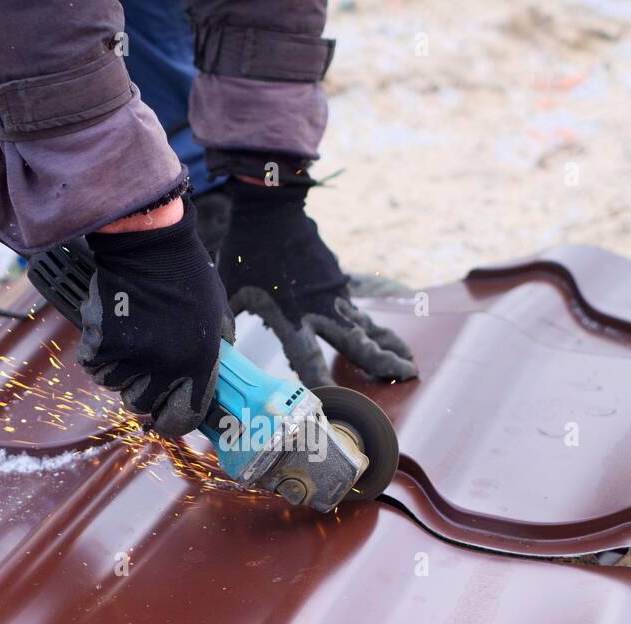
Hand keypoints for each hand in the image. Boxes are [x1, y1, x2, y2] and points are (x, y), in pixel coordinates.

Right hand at [79, 196, 229, 436]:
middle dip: (140, 388)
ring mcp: (132, 357)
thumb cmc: (186, 275)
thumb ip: (215, 351)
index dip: (171, 419)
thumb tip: (209, 380)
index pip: (184, 417)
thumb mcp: (217, 316)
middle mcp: (166, 367)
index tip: (164, 415)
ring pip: (114, 386)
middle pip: (142, 404)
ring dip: (117, 369)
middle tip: (141, 363)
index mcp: (199, 363)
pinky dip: (97, 354)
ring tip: (127, 339)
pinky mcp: (102, 343)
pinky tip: (110, 332)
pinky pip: (93, 366)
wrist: (150, 243)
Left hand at [217, 179, 417, 387]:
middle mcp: (320, 310)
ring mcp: (335, 295)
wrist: (272, 210)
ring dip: (390, 346)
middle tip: (409, 377)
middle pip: (359, 345)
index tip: (340, 406)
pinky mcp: (339, 282)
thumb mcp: (231, 291)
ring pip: (369, 328)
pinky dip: (374, 327)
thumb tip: (220, 350)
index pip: (309, 362)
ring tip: (410, 363)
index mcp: (290, 318)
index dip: (324, 386)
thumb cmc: (248, 251)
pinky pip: (360, 311)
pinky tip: (383, 337)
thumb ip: (228, 324)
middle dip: (384, 363)